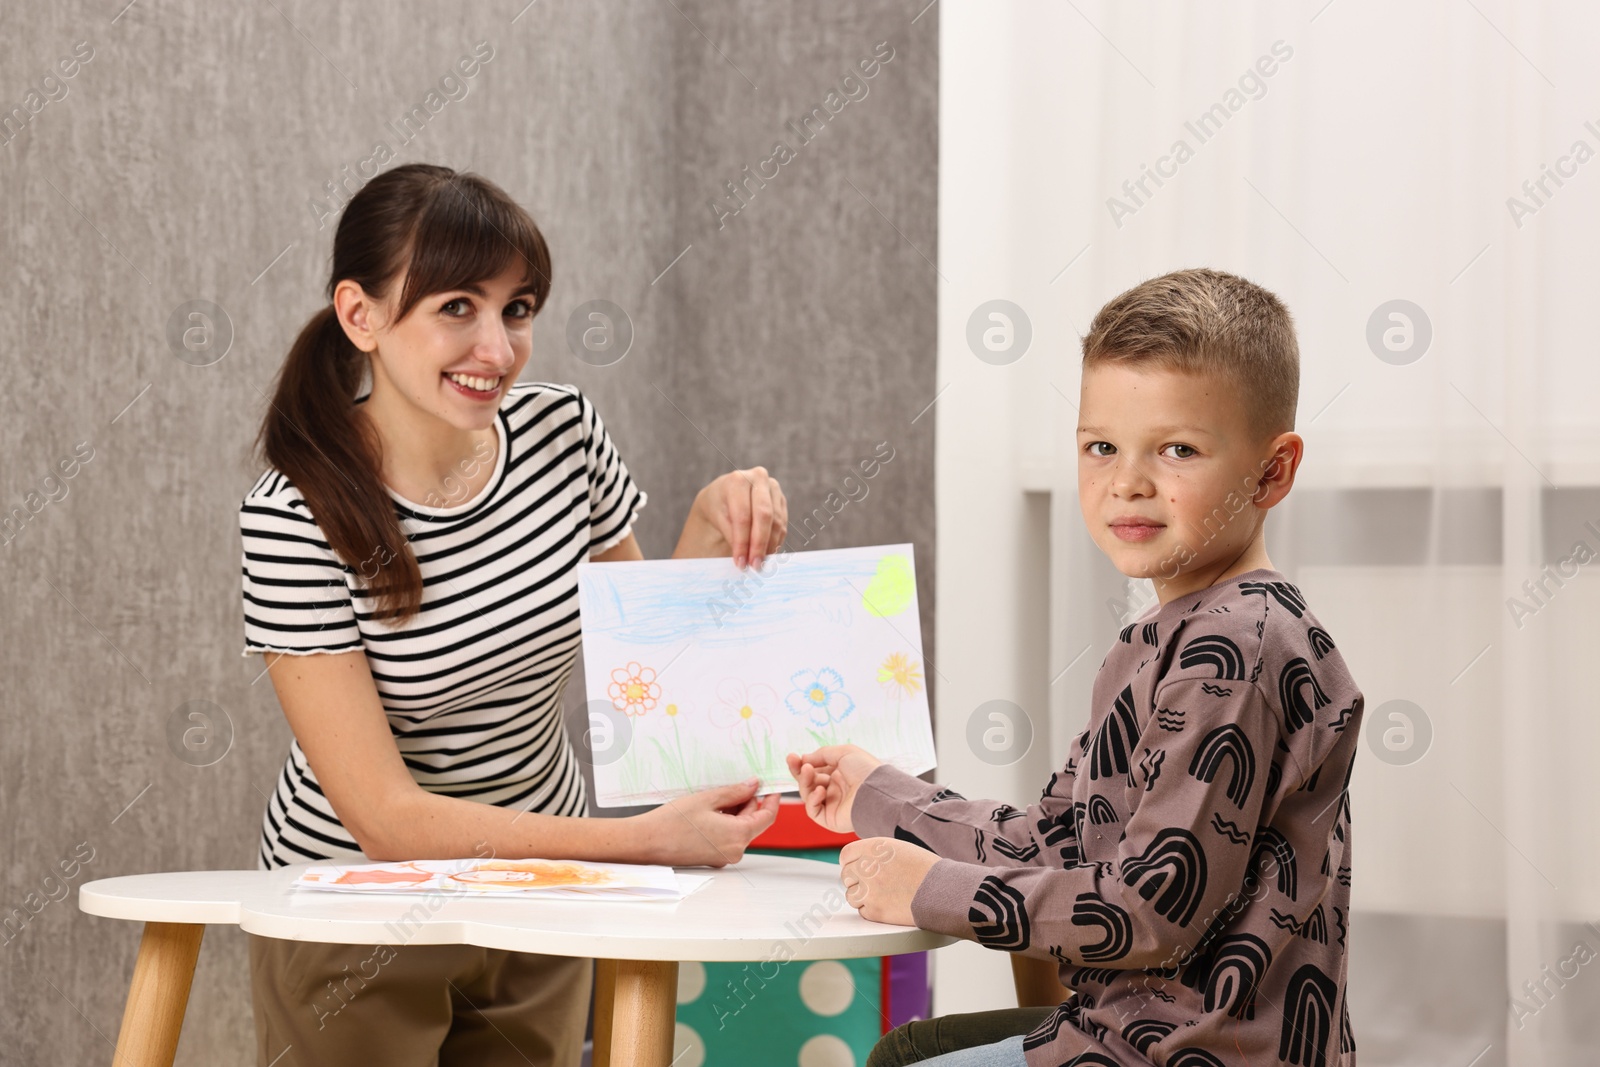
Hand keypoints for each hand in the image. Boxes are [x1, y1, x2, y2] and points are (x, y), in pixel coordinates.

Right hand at [634, 779, 778, 867]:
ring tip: (717, 797)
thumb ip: (735, 792)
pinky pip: (728, 837)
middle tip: (737, 784)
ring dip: (735, 812)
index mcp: (738, 836)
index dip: (772, 799)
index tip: (771, 786)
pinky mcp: (713, 858)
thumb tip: (754, 785)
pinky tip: (710, 811)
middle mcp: (735, 850)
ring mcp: (724, 857)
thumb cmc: (673, 821)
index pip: (768, 817)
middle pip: (753, 823)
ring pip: (740, 829)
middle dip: (749, 803)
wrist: (646, 843)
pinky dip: (725, 823)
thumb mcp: (707, 799)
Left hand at [676, 466, 787, 569]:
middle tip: (755, 565)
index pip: (742, 516)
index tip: (740, 562)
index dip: (742, 542)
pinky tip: (767, 553)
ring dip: (770, 545)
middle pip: (764, 516)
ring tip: (760, 563)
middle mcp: (758, 479)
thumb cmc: (719, 506)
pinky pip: (783, 524)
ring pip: (777, 521)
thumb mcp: (718, 518)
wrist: (726, 494)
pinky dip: (776, 541)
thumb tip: (745, 558)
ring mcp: (773, 488)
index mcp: (737, 480)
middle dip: (759, 544)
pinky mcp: (781, 499)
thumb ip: (732, 535)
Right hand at [786, 745, 882, 834]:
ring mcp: (832, 804)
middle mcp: (834, 789)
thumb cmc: (865, 770)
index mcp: (839, 774)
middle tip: (792, 760)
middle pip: (808, 782)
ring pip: (808, 795)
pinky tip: (820, 791)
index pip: (814, 770)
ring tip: (807, 771)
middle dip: (799, 771)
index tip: (793, 757)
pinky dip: (812, 800)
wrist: (876, 791)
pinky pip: (813, 810)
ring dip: (805, 782)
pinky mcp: (830, 819)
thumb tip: (804, 759)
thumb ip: (822, 754)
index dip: (803, 764)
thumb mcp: (843, 753)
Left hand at [839, 837, 939, 925]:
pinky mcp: (874, 911)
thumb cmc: (926, 869)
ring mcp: (869, 890)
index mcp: (873, 848)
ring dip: (862, 897)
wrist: (942, 890)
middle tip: (872, 885)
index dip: (851, 863)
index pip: (846, 855)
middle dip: (856, 881)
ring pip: (851, 896)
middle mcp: (867, 867)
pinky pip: (862, 911)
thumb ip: (876, 853)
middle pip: (846, 876)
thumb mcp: (899, 849)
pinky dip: (872, 911)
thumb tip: (860, 861)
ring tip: (882, 896)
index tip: (857, 869)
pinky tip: (888, 905)